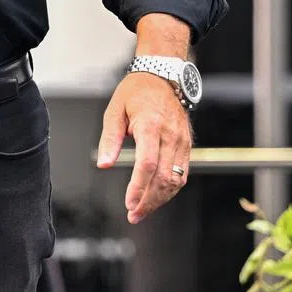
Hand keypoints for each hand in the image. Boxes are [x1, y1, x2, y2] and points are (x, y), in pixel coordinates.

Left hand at [96, 72, 192, 223]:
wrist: (163, 76)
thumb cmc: (136, 91)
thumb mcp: (115, 109)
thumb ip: (109, 138)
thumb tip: (104, 164)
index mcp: (151, 125)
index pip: (147, 164)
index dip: (139, 187)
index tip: (129, 203)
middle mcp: (170, 135)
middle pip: (163, 178)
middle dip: (148, 201)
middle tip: (133, 214)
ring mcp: (182, 141)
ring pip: (175, 180)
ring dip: (160, 199)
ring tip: (142, 210)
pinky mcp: (187, 145)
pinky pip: (182, 173)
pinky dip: (170, 189)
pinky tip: (156, 196)